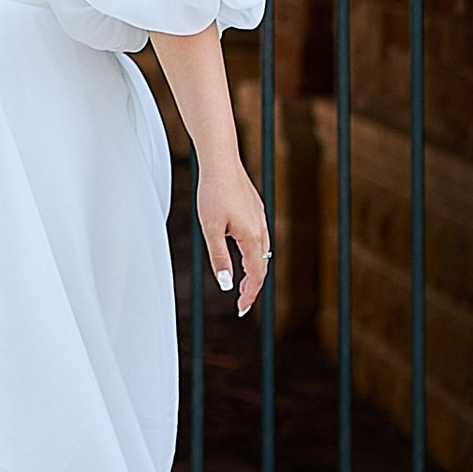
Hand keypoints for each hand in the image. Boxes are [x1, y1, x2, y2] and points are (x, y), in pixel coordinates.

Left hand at [197, 157, 271, 316]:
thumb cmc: (213, 193)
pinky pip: (258, 237)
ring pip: (262, 251)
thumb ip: (219, 258)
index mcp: (252, 237)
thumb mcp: (211, 229)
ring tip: (242, 282)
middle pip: (262, 266)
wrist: (221, 161)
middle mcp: (260, 229)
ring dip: (253, 269)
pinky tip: (241, 250)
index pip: (256, 275)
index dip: (249, 295)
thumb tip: (226, 284)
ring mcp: (259, 218)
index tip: (241, 309)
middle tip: (240, 301)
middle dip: (252, 285)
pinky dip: (253, 252)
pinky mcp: (255, 209)